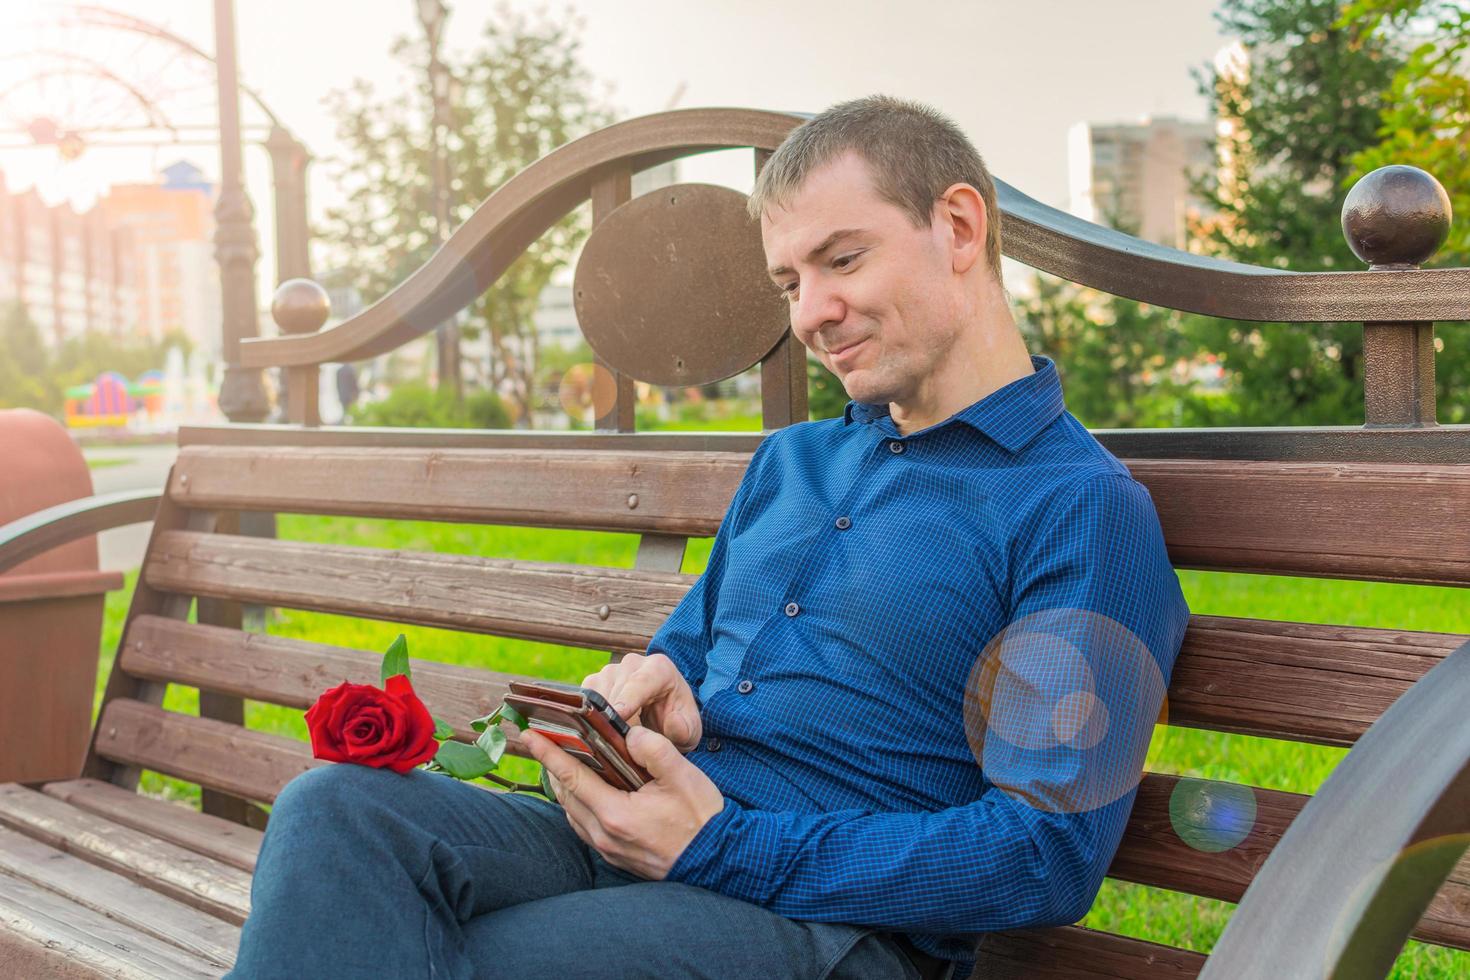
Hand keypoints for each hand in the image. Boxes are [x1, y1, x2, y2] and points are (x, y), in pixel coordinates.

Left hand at [523, 725, 723, 879]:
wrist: (717, 860)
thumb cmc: (701, 817)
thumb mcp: (683, 776)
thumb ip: (654, 749)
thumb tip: (630, 732)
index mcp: (616, 813)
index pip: (572, 777)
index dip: (548, 753)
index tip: (529, 734)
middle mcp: (604, 834)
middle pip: (565, 794)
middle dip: (553, 766)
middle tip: (547, 740)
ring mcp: (607, 848)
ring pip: (571, 811)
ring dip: (565, 785)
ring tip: (564, 761)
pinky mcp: (614, 855)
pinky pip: (583, 825)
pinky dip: (578, 803)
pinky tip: (588, 789)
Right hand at [580, 653, 701, 752]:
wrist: (664, 714)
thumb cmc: (678, 721)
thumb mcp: (690, 730)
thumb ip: (685, 729)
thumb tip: (673, 724)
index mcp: (658, 668)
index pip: (640, 683)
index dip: (628, 699)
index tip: (618, 716)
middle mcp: (631, 664)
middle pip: (615, 693)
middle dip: (614, 722)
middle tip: (617, 750)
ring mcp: (609, 671)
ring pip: (596, 698)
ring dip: (600, 723)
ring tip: (610, 746)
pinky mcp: (592, 683)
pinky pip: (583, 702)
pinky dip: (588, 721)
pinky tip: (597, 738)